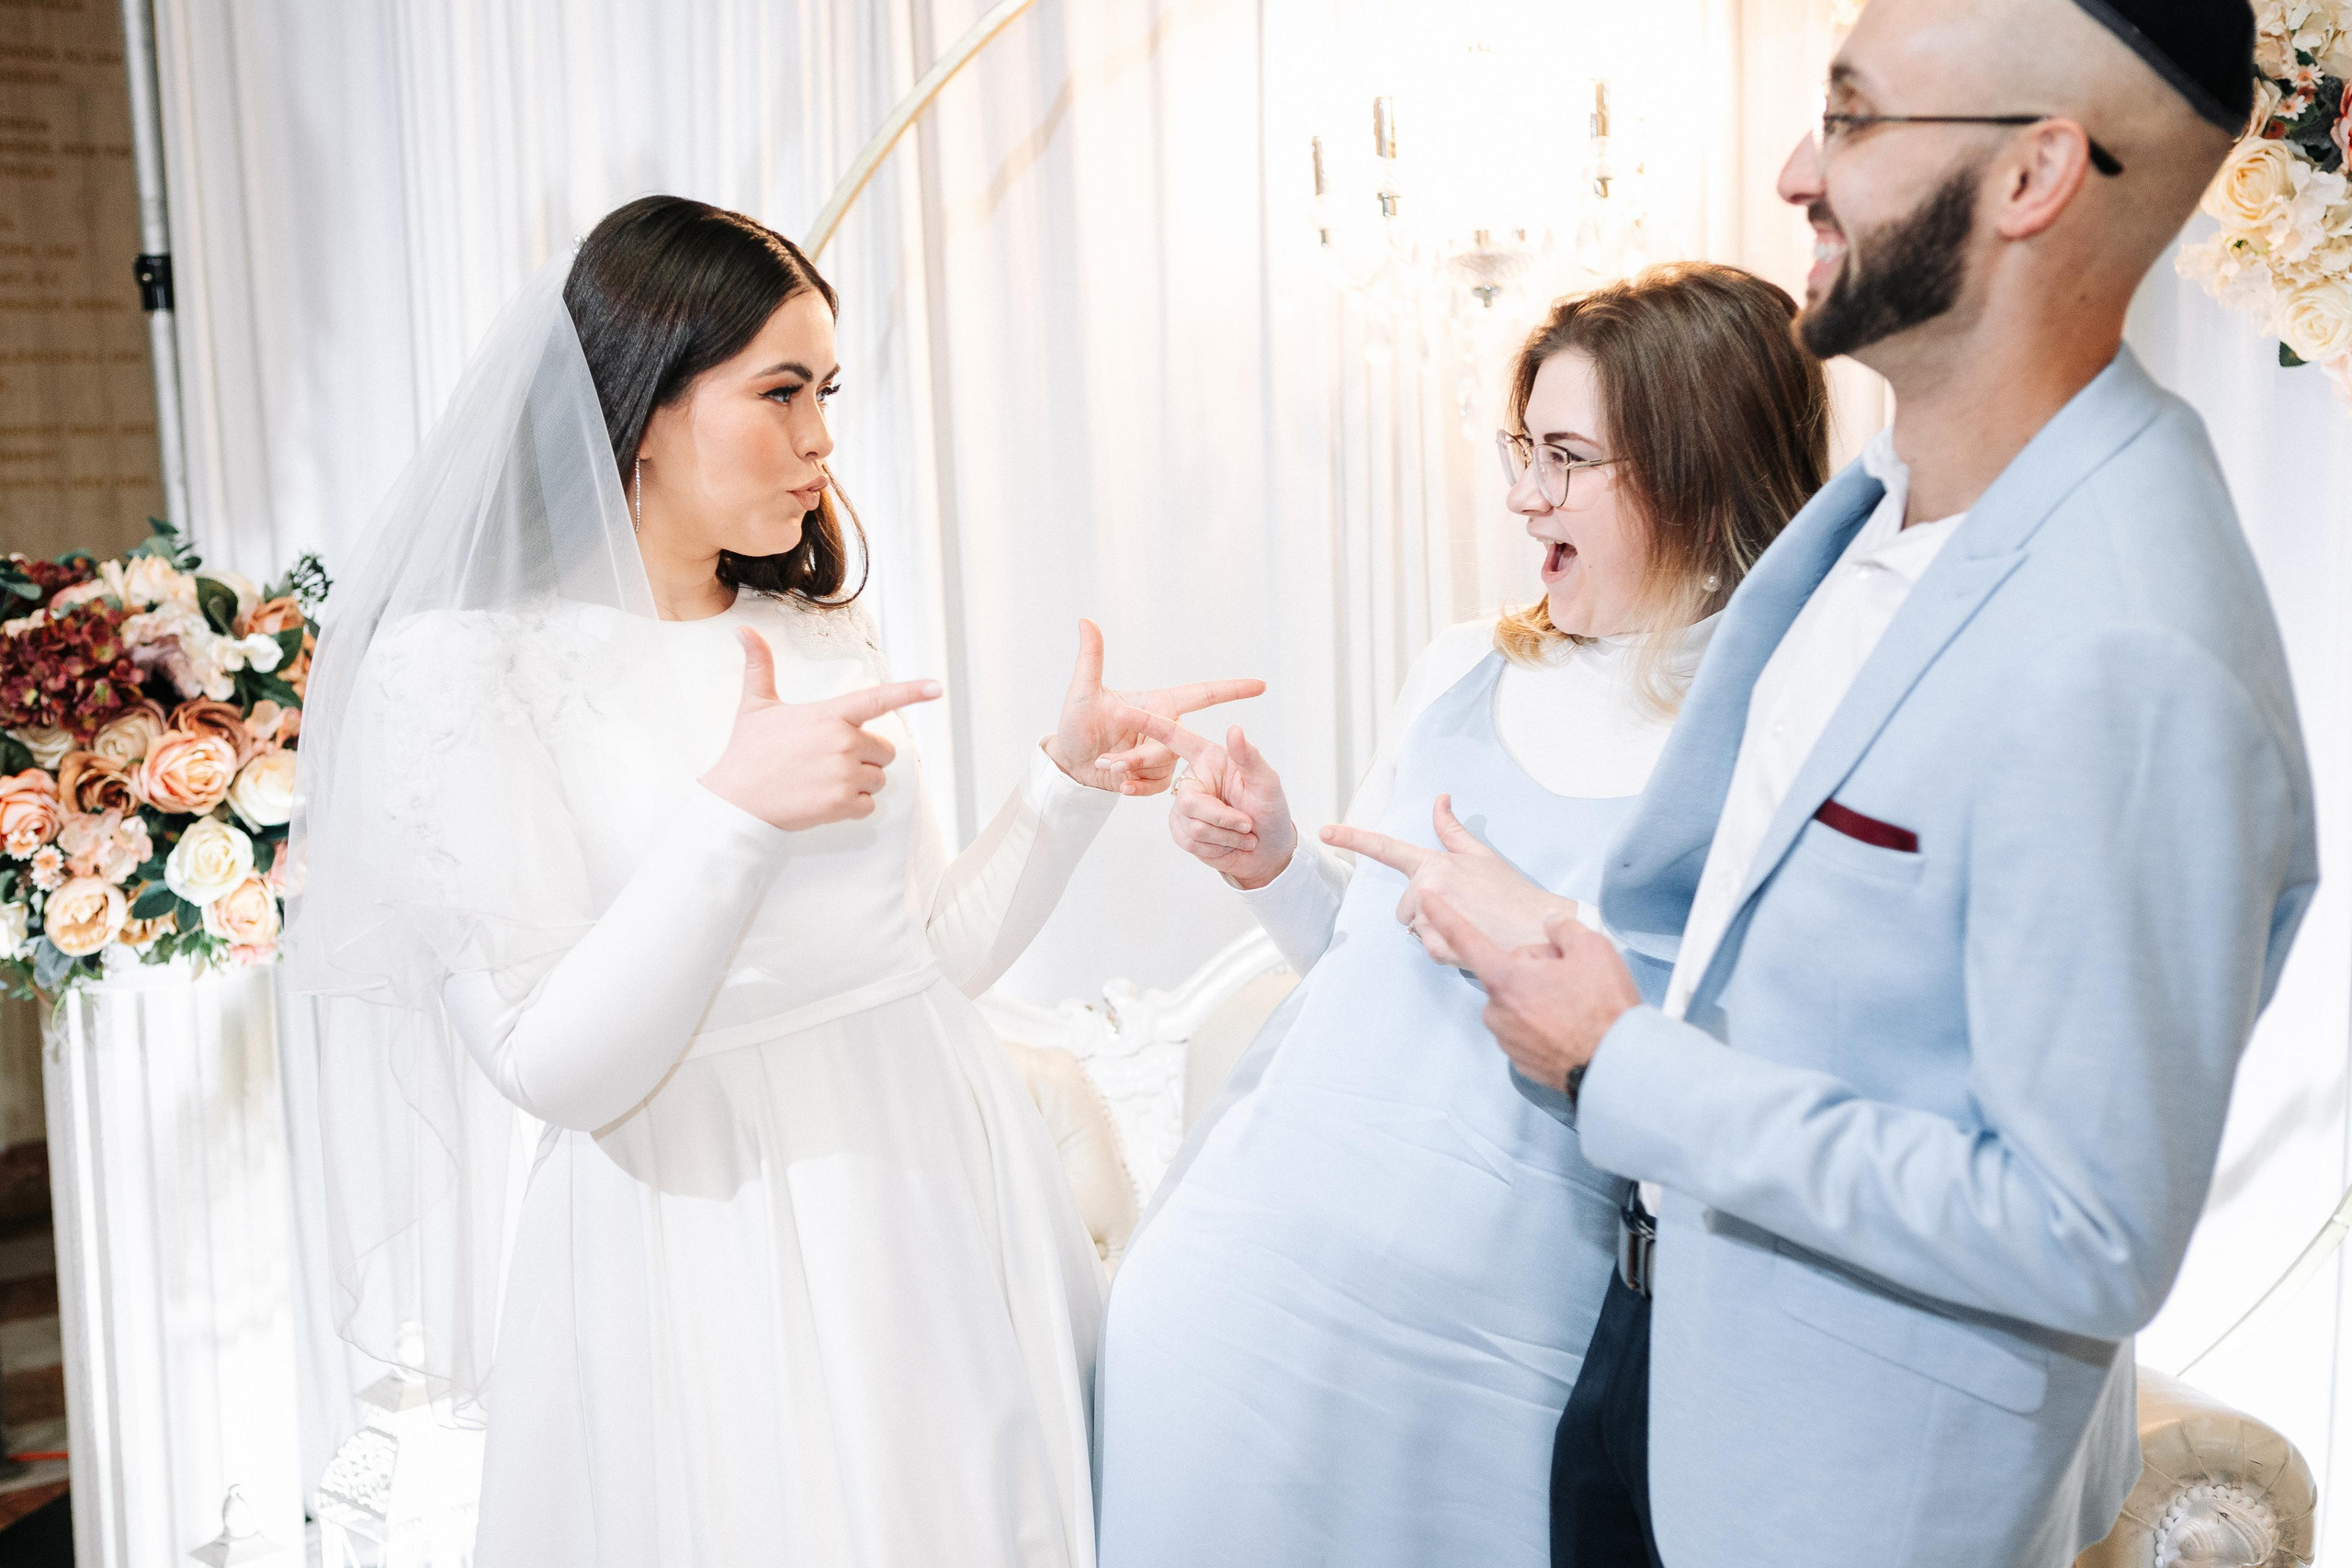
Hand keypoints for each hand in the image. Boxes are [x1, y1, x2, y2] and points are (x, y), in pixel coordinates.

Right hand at [700, 628, 941, 830]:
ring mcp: (845, 774)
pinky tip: (824, 801)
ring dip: (859, 783)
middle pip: (885, 750)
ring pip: (878, 779)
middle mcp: (843, 742)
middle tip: (828, 761)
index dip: (910, 692)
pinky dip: (853, 807)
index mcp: (829, 715)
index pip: (877, 699)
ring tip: (822, 781)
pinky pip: (869, 805)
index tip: (937, 688)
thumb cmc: (746, 753)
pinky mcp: (843, 804)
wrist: (735, 803)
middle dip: (865, 757)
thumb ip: (759, 667)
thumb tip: (743, 631)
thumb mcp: (755, 706)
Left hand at [1043, 619, 1264, 794]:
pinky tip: (1118, 784)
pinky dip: (1136, 787)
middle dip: (1139, 755)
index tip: (1261, 685)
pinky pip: (1157, 786)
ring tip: (1105, 764)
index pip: (1202, 694)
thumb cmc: (1076, 724)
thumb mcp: (1083, 692)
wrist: (1069, 764)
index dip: (1232, 689)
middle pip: (1173, 743)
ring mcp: (1162, 755)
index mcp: (1158, 703)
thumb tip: (1085, 621)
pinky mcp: (1155, 779)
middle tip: (1108, 759)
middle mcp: (1165, 728)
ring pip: (1163, 766)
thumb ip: (1090, 658)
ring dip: (1131, 769)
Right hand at [1114, 706, 1297, 889]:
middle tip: (1248, 824)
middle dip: (1222, 818)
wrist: (1267, 850)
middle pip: (1190, 801)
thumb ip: (1249, 756)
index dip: (1146, 723)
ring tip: (1244, 833)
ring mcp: (1184, 805)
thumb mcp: (1267, 781)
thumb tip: (1234, 728)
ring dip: (1225, 836)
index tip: (1120, 711)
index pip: (1174, 737)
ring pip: (1192, 825)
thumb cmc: (1270, 809)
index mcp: (1208, 756)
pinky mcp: (1181, 829)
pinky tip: (1229, 844)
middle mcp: (1193, 777)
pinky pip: (1189, 840)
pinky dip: (1217, 847)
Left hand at [1322, 794, 1575, 965]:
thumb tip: (1440, 799)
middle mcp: (1427, 887)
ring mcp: (1430, 917)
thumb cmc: (1512, 893)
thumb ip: (1453, 832)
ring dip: (1436, 931)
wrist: (1538, 929)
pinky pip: (1428, 949)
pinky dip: (1446, 949)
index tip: (1326, 830)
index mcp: (1434, 864)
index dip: (1353, 838)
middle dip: (1425, 912)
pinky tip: (1469, 941)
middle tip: (1462, 911)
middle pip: (1404, 907)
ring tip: (1470, 925)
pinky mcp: (1437, 946)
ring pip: (1415, 929)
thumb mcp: (1482, 857)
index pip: (1386, 848)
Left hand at [1417, 894, 1641, 1091]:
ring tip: (1576, 1006)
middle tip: (1571, 978)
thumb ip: (1563, 929)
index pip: (1465, 939)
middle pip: (1507, 972)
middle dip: (1533, 969)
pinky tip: (1571, 1027)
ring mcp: (1507, 1039)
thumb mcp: (1592, 949)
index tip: (1426, 901)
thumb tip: (1551, 925)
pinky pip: (1526, 1029)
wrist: (1616, 1065)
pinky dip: (1544, 1024)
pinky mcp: (1520, 1060)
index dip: (1444, 915)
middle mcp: (1497, 1010)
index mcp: (1505, 979)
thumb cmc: (1603, 1011)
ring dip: (1539, 998)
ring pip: (1517, 1002)